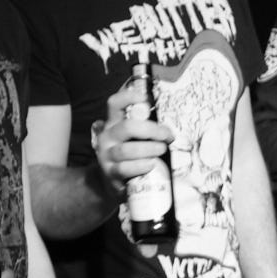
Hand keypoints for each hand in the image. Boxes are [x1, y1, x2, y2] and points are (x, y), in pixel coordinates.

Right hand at [90, 79, 172, 198]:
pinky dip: (140, 166)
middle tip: (167, 136)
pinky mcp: (110, 172)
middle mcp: (108, 136)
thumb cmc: (135, 153)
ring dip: (148, 149)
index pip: (115, 104)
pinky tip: (151, 165)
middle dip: (151, 130)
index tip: (147, 98)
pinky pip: (124, 168)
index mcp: (114, 122)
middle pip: (127, 127)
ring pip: (126, 150)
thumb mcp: (137, 136)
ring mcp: (107, 154)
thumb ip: (147, 126)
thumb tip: (169, 122)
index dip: (129, 97)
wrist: (120, 180)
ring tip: (162, 150)